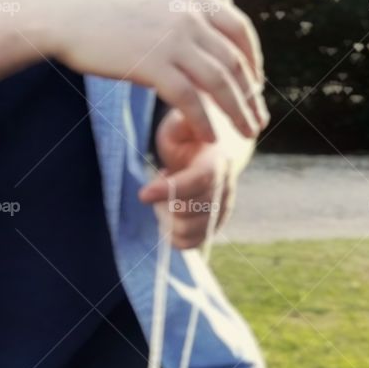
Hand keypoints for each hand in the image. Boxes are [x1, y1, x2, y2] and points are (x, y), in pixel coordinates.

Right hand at [43, 0, 266, 142]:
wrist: (68, 13)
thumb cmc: (102, 10)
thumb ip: (179, 10)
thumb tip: (197, 18)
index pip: (239, 29)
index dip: (253, 60)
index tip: (256, 85)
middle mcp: (188, 16)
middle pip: (234, 62)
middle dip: (251, 95)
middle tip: (259, 120)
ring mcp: (172, 40)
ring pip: (219, 83)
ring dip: (237, 112)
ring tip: (247, 135)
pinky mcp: (153, 65)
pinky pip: (189, 100)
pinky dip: (203, 121)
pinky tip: (210, 138)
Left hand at [140, 108, 234, 249]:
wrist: (213, 148)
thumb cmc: (188, 135)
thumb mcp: (180, 124)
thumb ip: (179, 127)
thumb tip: (180, 129)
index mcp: (217, 160)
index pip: (200, 180)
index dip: (172, 190)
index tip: (143, 194)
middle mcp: (226, 188)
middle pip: (192, 212)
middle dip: (164, 206)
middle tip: (157, 187)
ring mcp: (223, 209)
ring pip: (190, 231)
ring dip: (167, 220)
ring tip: (165, 199)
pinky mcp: (216, 225)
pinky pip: (193, 243)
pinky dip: (173, 236)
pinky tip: (169, 215)